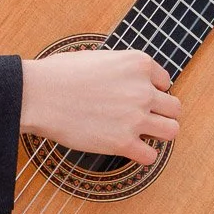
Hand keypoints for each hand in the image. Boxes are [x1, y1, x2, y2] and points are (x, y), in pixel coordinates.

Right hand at [20, 49, 180, 165]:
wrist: (40, 94)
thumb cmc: (60, 74)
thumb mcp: (98, 57)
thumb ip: (121, 69)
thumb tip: (125, 80)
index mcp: (138, 63)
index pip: (164, 81)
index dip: (150, 90)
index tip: (134, 97)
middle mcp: (143, 89)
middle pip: (174, 107)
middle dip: (161, 113)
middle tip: (142, 117)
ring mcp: (135, 117)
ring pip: (172, 131)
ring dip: (159, 134)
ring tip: (141, 134)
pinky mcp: (124, 142)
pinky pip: (151, 156)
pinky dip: (142, 155)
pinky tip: (127, 148)